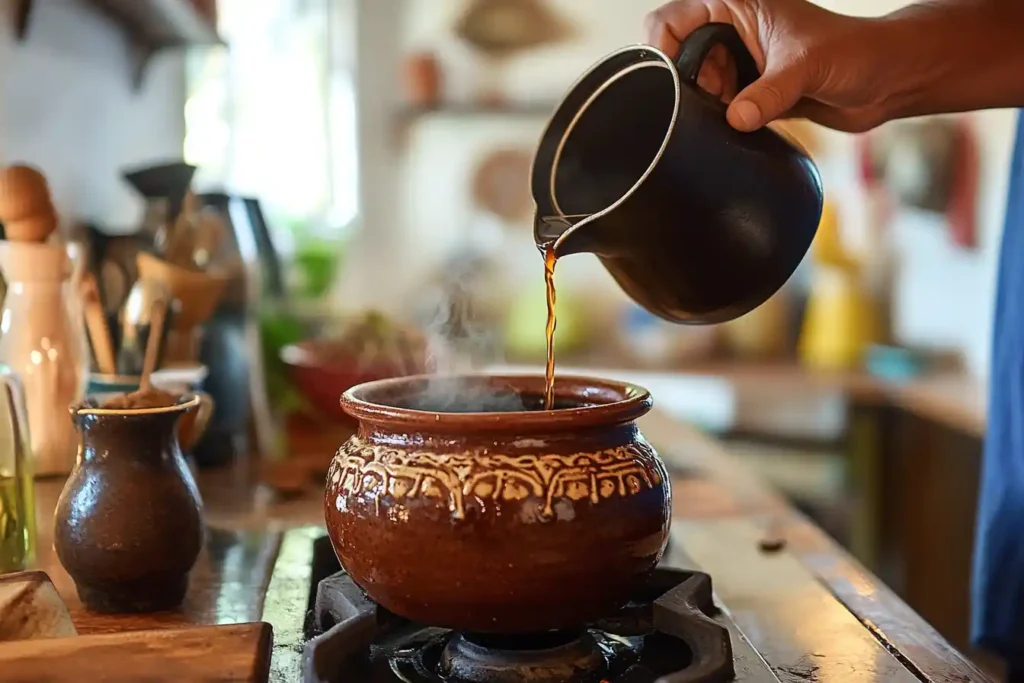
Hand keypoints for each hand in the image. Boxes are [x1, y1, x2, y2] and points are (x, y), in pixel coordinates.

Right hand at [644, 0, 904, 132]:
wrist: (886, 80)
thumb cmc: (854, 52)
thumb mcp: (806, 67)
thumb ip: (768, 93)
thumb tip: (735, 118)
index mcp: (736, 4)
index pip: (669, 21)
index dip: (660, 50)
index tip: (671, 82)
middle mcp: (730, 30)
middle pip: (677, 58)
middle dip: (688, 85)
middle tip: (715, 100)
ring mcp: (738, 61)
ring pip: (694, 87)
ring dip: (706, 106)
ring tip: (735, 110)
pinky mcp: (748, 90)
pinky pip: (715, 108)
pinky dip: (721, 119)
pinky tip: (742, 122)